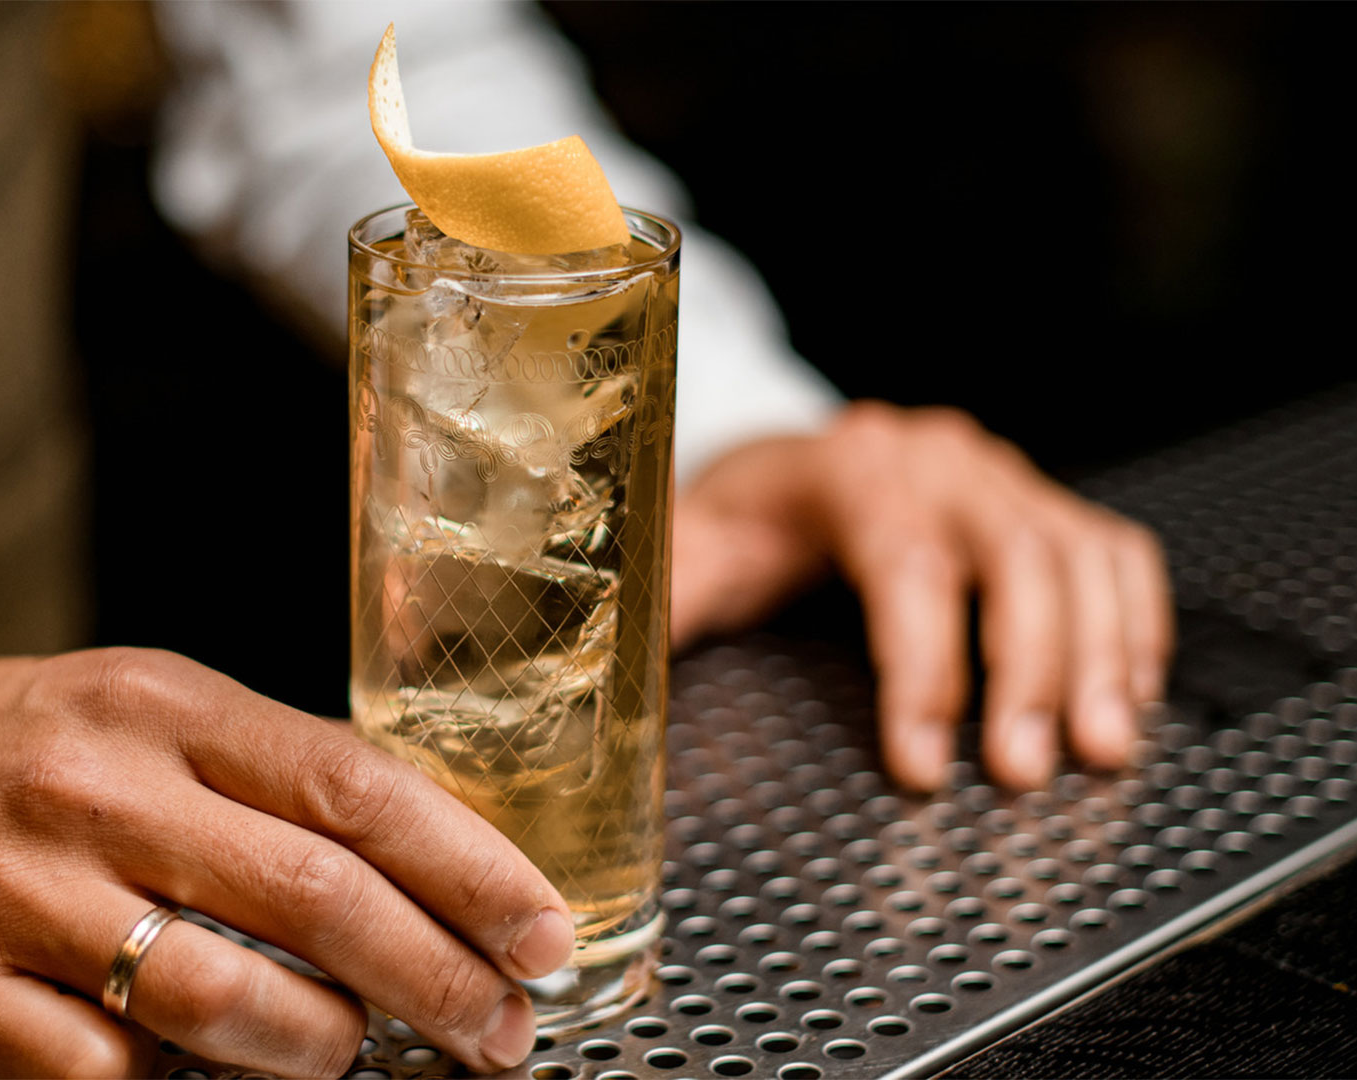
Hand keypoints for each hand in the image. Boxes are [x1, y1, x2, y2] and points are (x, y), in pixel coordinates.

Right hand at [0, 647, 573, 1077]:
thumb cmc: (32, 740)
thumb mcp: (158, 705)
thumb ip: (280, 769)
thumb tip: (432, 854)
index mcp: (170, 708)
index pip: (354, 786)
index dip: (469, 868)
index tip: (542, 930)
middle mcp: (102, 792)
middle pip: (313, 897)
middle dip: (435, 978)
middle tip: (502, 1030)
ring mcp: (20, 893)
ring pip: (216, 999)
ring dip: (318, 1043)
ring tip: (348, 1046)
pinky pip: (99, 1073)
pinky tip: (195, 1065)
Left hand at [672, 401, 1173, 791]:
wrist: (785, 464)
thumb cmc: (740, 519)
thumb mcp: (691, 551)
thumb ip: (669, 602)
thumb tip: (622, 677)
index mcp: (850, 469)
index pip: (905, 564)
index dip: (922, 669)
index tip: (921, 764)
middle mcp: (939, 461)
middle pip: (1015, 556)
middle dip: (1030, 672)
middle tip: (1026, 772)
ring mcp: (999, 477)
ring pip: (1079, 553)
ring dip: (1100, 655)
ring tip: (1101, 748)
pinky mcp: (1038, 501)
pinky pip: (1112, 548)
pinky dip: (1134, 619)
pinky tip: (1130, 687)